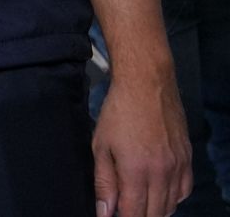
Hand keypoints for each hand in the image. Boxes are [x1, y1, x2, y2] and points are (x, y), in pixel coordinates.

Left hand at [92, 71, 190, 216]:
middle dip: (139, 215)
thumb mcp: (100, 146)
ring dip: (155, 209)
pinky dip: (171, 198)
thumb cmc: (118, 113)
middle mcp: (162, 173)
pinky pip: (184, 191)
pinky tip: (158, 192)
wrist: (147, 85)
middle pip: (155, 213)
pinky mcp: (188, 159)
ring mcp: (178, 167)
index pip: (135, 213)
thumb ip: (104, 182)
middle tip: (124, 207)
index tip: (114, 216)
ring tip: (138, 201)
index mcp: (137, 171)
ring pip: (171, 205)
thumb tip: (105, 212)